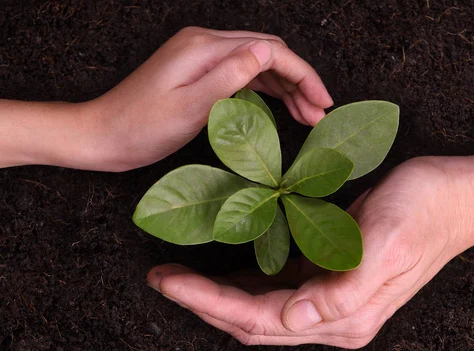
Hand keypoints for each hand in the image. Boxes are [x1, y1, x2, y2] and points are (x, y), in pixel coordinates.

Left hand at [87, 27, 332, 170]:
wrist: (105, 136)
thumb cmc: (141, 128)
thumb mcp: (189, 107)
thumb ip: (229, 77)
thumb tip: (267, 52)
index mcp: (204, 48)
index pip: (269, 51)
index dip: (303, 74)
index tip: (323, 102)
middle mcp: (205, 45)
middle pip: (268, 54)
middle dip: (300, 81)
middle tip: (320, 113)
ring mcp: (202, 59)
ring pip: (259, 65)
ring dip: (287, 87)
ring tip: (308, 116)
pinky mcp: (199, 75)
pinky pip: (242, 76)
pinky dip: (267, 91)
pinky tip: (281, 108)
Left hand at [146, 143, 473, 347]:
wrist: (456, 200)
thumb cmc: (423, 213)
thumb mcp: (386, 246)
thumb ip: (341, 292)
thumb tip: (295, 319)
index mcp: (344, 316)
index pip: (260, 319)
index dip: (210, 302)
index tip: (169, 282)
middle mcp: (333, 320)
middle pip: (251, 323)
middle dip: (203, 303)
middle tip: (161, 280)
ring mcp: (331, 305)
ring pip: (258, 312)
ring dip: (216, 297)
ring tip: (178, 277)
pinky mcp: (331, 283)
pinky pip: (275, 294)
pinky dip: (243, 286)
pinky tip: (222, 273)